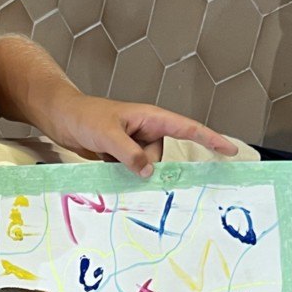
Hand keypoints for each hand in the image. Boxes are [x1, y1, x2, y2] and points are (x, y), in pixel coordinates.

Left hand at [51, 95, 238, 176]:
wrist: (61, 117)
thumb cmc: (84, 116)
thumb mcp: (107, 134)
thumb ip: (130, 154)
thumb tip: (149, 172)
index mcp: (150, 118)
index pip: (187, 128)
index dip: (210, 139)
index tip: (230, 150)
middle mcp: (147, 130)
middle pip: (163, 157)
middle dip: (150, 166)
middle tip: (122, 160)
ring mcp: (136, 144)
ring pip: (147, 168)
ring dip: (133, 172)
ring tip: (108, 159)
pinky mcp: (123, 155)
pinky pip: (133, 171)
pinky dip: (125, 175)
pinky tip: (109, 168)